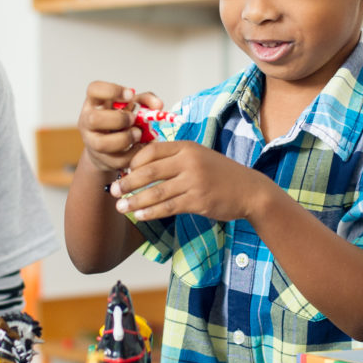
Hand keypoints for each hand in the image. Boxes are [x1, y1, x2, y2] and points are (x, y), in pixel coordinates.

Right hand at [78, 81, 163, 174]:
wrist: (110, 148)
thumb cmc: (121, 122)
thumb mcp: (131, 106)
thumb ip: (146, 100)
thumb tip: (158, 105)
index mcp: (94, 103)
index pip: (94, 90)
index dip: (111, 90)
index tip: (130, 95)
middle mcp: (88, 121)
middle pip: (94, 119)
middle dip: (119, 120)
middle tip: (133, 119)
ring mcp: (91, 142)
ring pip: (102, 144)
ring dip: (125, 139)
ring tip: (138, 134)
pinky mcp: (101, 160)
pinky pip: (117, 160)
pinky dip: (133, 154)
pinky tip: (140, 146)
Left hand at [110, 140, 265, 222]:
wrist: (249, 190)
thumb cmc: (221, 174)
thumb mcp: (199, 156)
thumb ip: (175, 158)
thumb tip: (143, 166)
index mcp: (187, 146)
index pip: (152, 150)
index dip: (134, 161)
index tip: (124, 171)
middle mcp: (189, 161)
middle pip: (149, 171)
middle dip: (128, 182)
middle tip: (113, 190)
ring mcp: (194, 181)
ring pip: (156, 192)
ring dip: (135, 201)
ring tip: (121, 207)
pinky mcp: (198, 201)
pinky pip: (168, 207)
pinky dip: (151, 212)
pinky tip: (140, 216)